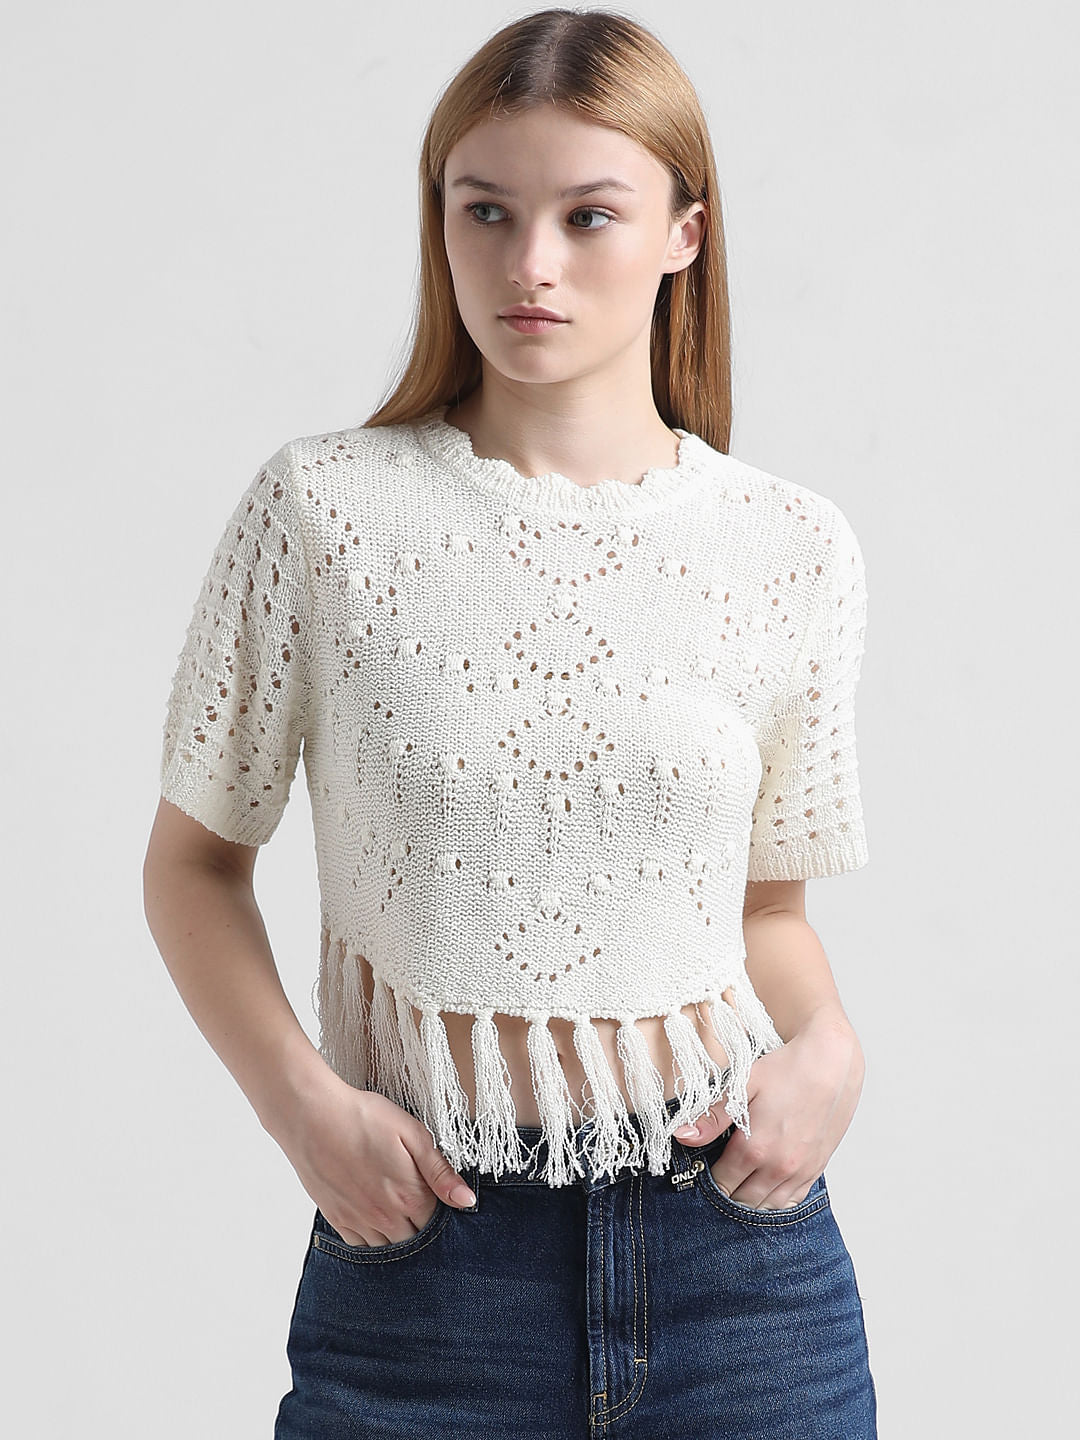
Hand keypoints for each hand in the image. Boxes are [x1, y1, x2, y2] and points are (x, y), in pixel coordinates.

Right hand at [273, 1078, 477, 1244]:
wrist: (312, 1115)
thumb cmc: (364, 1117)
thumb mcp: (412, 1134)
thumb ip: (441, 1172)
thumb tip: (468, 1201)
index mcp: (409, 1197)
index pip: (438, 1224)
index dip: (443, 1213)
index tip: (440, 1199)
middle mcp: (385, 1217)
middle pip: (415, 1241)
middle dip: (423, 1229)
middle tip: (421, 1206)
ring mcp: (358, 1221)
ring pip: (388, 1249)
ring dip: (398, 1237)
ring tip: (399, 1213)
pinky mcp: (336, 1219)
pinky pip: (361, 1247)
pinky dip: (372, 1240)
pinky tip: (376, 1221)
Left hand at [674, 1008, 864, 1209]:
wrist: (832, 1062)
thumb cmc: (786, 1069)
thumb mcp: (741, 1085)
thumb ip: (711, 1117)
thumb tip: (681, 1136)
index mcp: (754, 1149)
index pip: (721, 1184)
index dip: (707, 1181)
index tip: (701, 1171)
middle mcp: (778, 1167)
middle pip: (742, 1201)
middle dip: (726, 1194)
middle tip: (717, 1179)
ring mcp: (800, 1171)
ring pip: (768, 1206)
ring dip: (750, 1202)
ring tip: (738, 1188)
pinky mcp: (816, 1168)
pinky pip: (792, 1201)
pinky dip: (776, 1202)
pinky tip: (765, 1192)